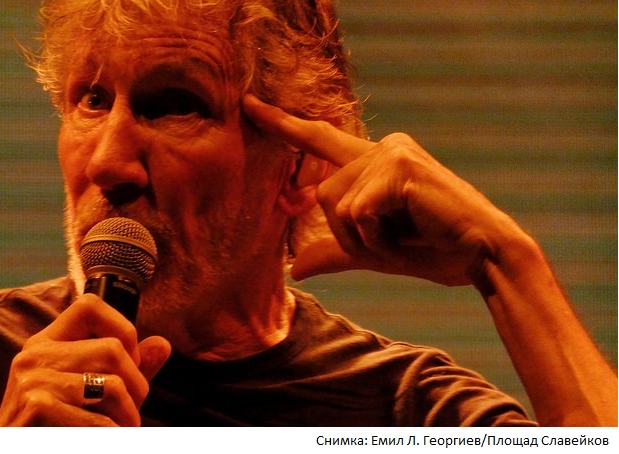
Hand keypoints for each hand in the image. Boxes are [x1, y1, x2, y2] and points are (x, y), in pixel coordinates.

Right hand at [0, 294, 170, 425]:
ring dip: (128, 416)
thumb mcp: (91, 392)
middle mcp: (34, 356)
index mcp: (45, 343)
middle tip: (128, 414)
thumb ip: (126, 369)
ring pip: (114, 385)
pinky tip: (102, 440)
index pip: (90, 306)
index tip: (130, 363)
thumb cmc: (60, 427)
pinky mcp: (37, 409)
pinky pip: (101, 420)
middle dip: (136, 386)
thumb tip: (163, 344)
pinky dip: (113, 434)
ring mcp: (32, 381)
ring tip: (118, 430)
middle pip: (113, 349)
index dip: (124, 329)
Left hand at [243, 95, 519, 284]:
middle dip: (348, 235)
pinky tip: (409, 235)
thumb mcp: (373, 252)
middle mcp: (381, 147)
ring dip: (364, 238)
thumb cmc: (431, 250)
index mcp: (373, 161)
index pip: (318, 139)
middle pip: (322, 194)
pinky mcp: (399, 167)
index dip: (281, 124)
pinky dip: (376, 238)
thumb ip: (334, 252)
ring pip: (336, 204)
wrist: (481, 256)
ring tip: (404, 238)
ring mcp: (391, 152)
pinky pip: (357, 211)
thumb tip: (295, 269)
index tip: (249, 106)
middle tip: (393, 245)